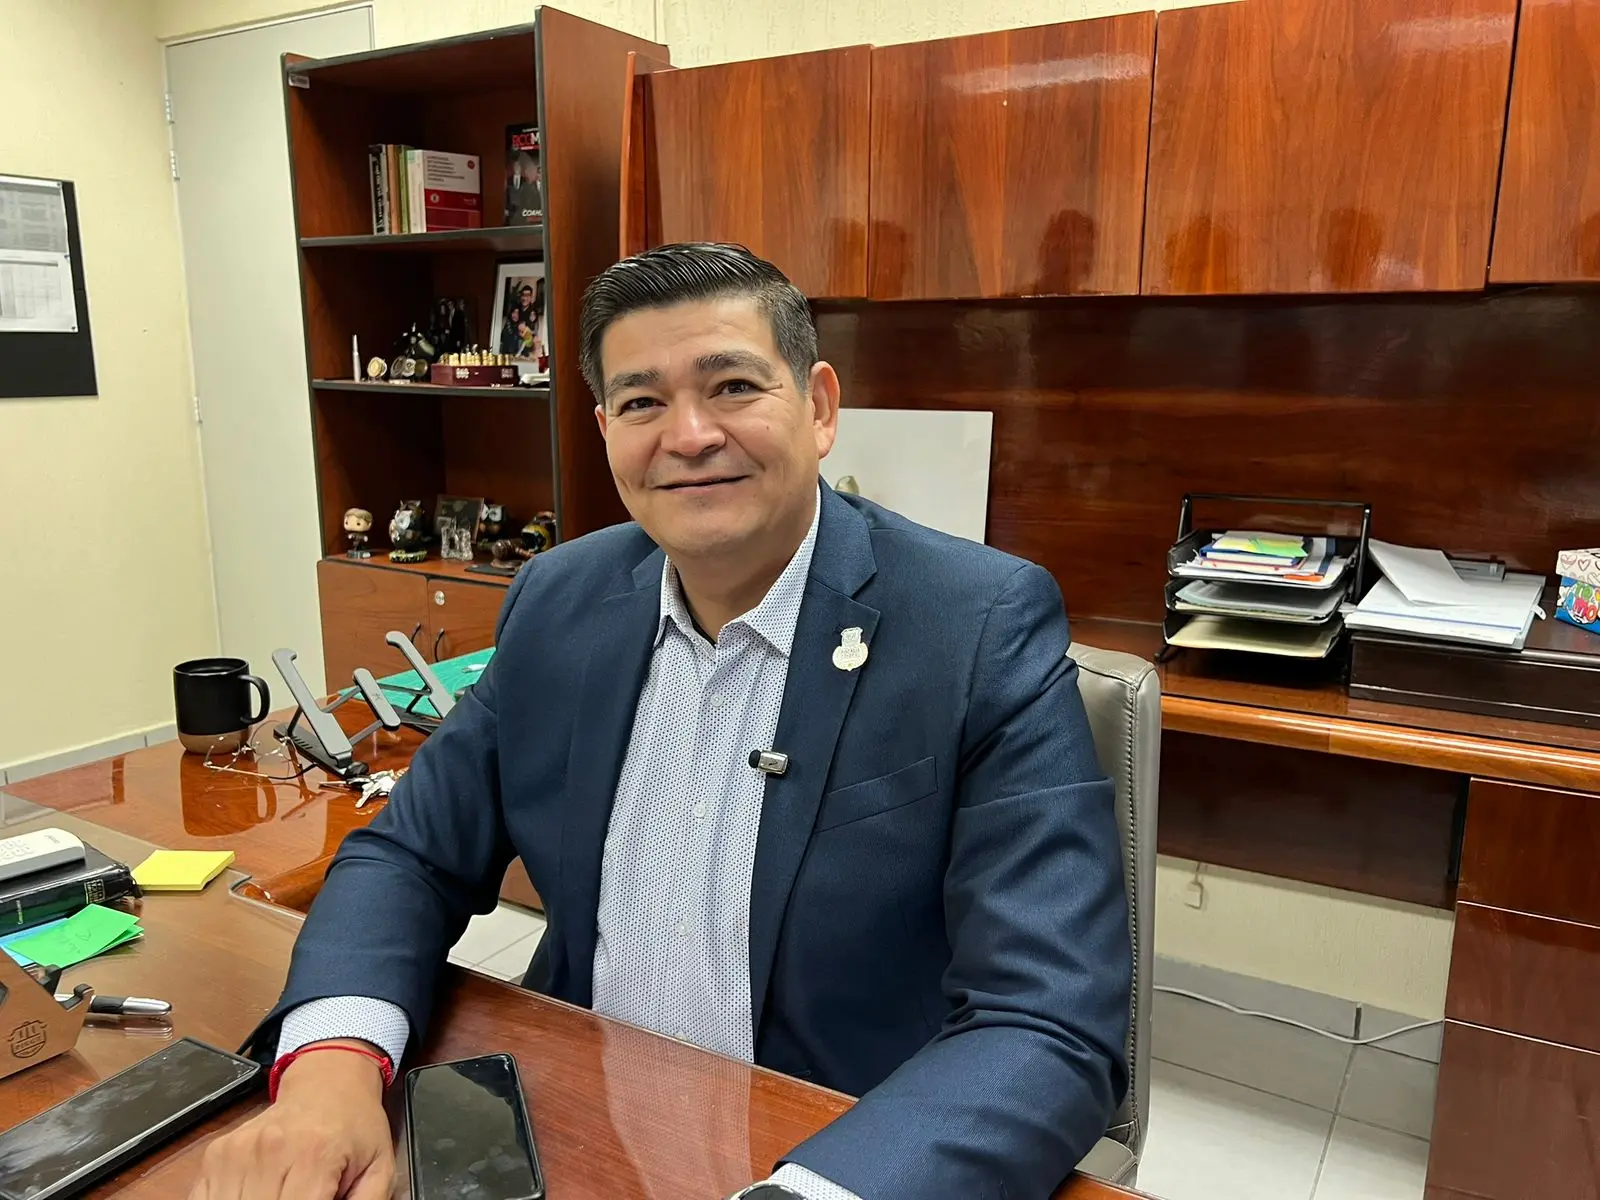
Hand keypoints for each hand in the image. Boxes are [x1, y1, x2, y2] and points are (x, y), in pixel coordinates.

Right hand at [188, 1041, 393, 1199]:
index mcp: (315, 1156)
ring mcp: (237, 1152)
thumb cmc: (355, 1129)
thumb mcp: (380, 1168)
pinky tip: (253, 1195)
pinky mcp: (217, 1154)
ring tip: (281, 1195)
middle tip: (298, 1198)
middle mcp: (271, 1151)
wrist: (327, 1084)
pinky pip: (206, 1199)